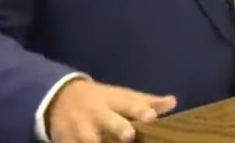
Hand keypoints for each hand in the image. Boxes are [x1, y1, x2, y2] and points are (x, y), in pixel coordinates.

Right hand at [47, 78, 176, 142]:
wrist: (62, 98)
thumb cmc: (101, 100)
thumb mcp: (121, 96)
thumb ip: (145, 103)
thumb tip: (172, 101)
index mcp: (113, 101)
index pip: (129, 104)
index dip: (140, 111)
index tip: (151, 117)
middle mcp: (97, 114)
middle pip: (109, 122)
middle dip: (118, 128)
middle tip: (129, 135)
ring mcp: (80, 129)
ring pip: (89, 140)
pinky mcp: (66, 141)